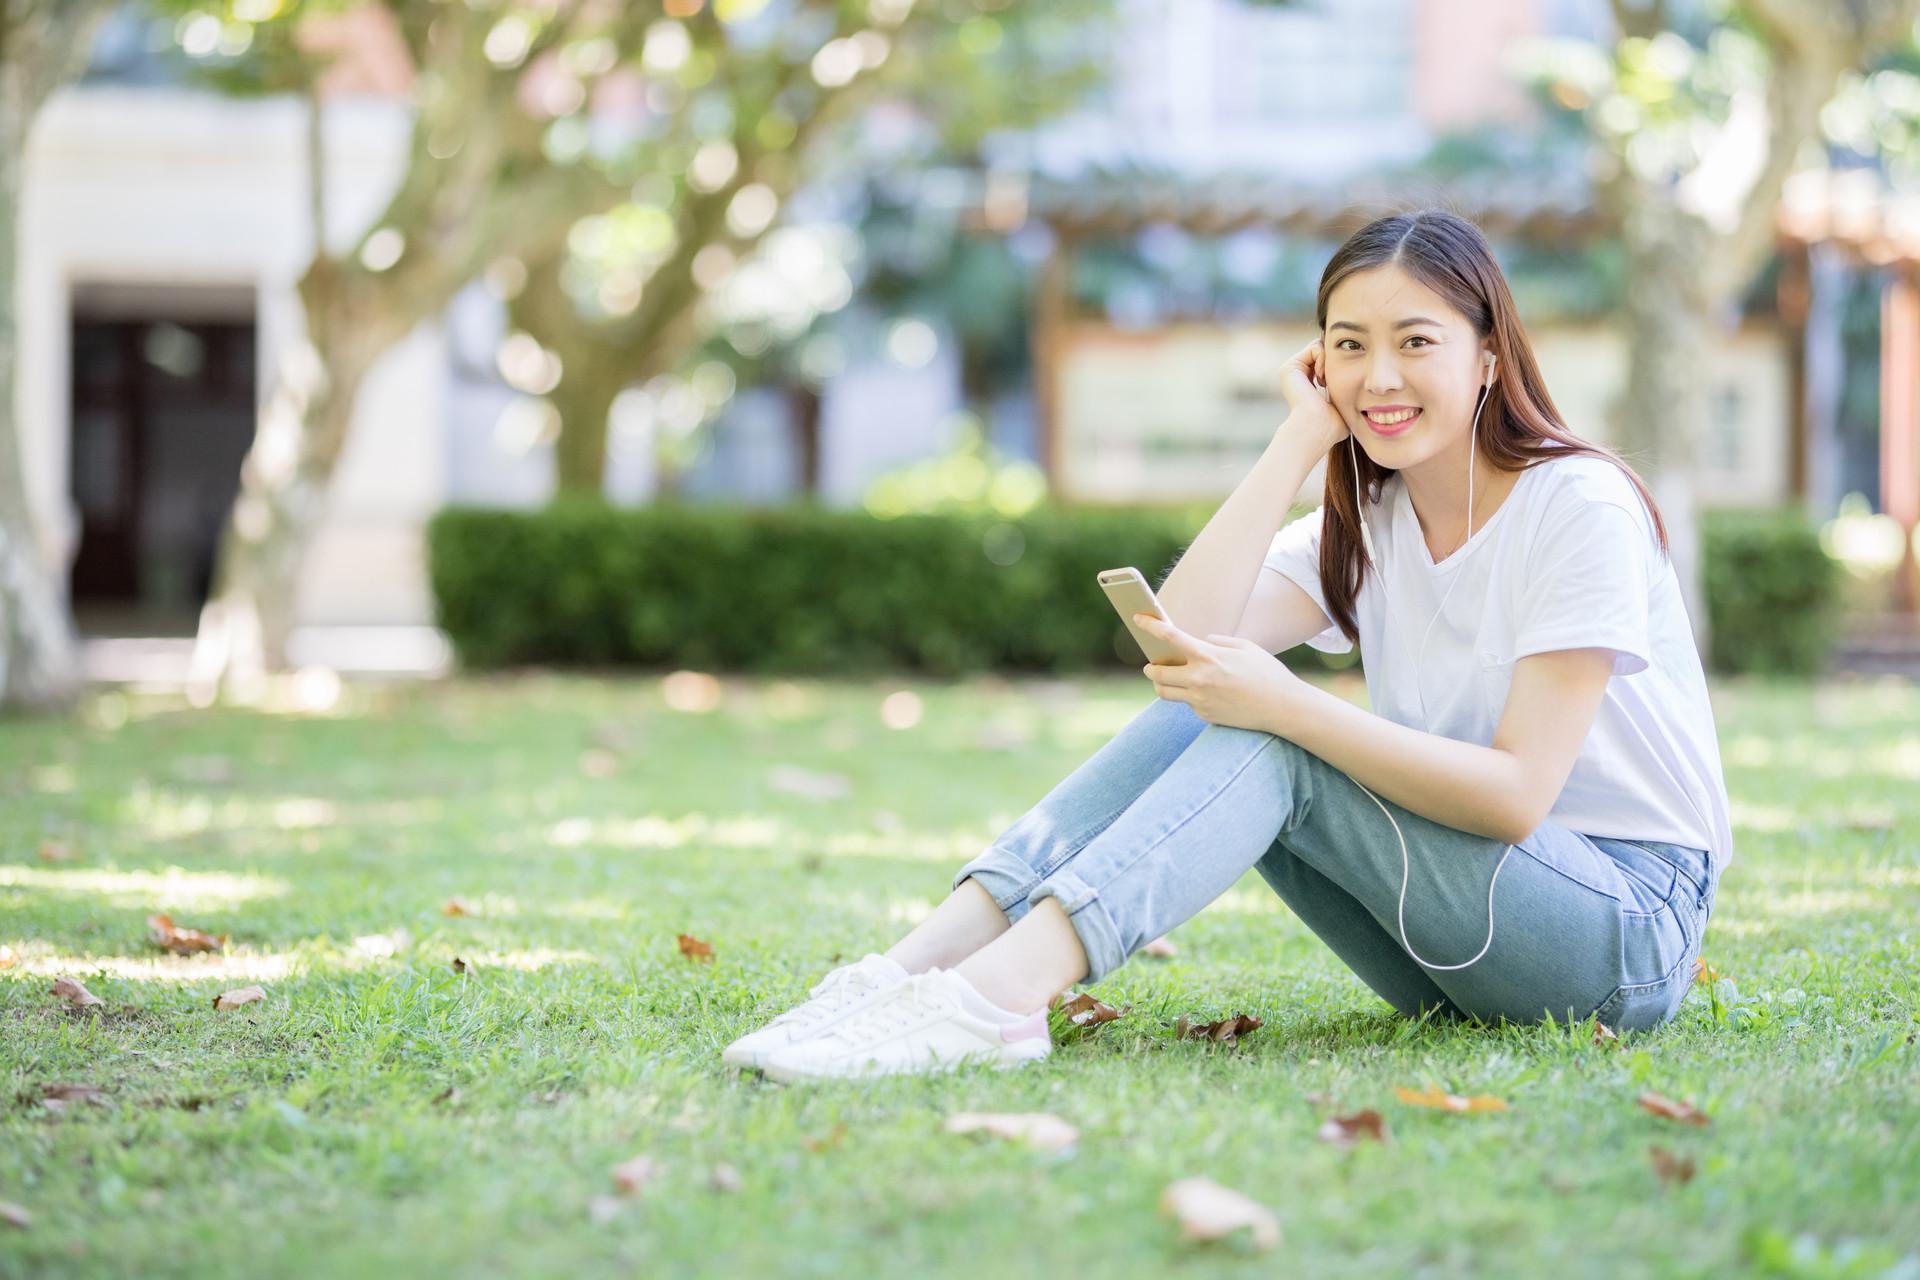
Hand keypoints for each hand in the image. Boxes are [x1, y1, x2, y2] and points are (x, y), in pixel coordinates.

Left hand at [1134, 613, 1308, 733]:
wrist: (1282, 708)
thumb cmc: (1266, 672)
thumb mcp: (1245, 647)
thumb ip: (1218, 642)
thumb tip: (1201, 642)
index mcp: (1209, 656)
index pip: (1171, 637)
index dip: (1150, 626)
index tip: (1137, 618)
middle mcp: (1199, 679)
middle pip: (1157, 673)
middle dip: (1150, 667)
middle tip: (1151, 665)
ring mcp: (1200, 700)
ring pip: (1164, 692)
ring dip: (1161, 684)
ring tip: (1168, 678)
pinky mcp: (1205, 715)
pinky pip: (1187, 704)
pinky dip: (1190, 697)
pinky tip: (1206, 693)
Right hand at [1280, 338, 1347, 450]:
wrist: (1318, 426)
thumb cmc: (1334, 422)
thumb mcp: (1344, 403)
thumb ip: (1348, 389)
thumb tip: (1364, 385)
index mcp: (1307, 387)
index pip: (1328, 363)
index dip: (1339, 366)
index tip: (1341, 384)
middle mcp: (1297, 378)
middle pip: (1324, 353)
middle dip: (1334, 361)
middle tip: (1331, 381)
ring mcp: (1292, 372)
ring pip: (1320, 348)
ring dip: (1329, 361)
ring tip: (1325, 381)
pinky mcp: (1290, 367)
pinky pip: (1315, 347)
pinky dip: (1323, 358)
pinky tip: (1322, 376)